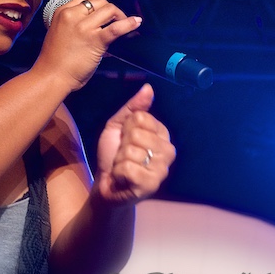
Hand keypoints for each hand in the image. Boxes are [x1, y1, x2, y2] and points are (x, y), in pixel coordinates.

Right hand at [33, 0, 141, 89]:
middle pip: (100, 1)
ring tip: (124, 24)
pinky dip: (129, 23)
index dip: (99, 5)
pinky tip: (136, 22)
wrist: (51, 77)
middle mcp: (72, 16)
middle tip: (116, 20)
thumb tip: (98, 25)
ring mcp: (84, 27)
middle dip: (111, 10)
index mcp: (62, 12)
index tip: (105, 14)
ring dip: (119, 15)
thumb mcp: (60, 34)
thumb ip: (75, 26)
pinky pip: (116, 28)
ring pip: (109, 9)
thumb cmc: (54, 61)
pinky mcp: (95, 40)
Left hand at [93, 84, 174, 205]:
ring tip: (123, 167)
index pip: (142, 117)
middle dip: (122, 145)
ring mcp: (162, 169)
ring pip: (131, 151)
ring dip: (119, 160)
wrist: (106, 185)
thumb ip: (133, 108)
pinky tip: (123, 178)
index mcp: (162, 134)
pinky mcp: (152, 184)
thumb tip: (148, 88)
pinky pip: (128, 168)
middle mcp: (168, 151)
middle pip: (137, 133)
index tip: (126, 139)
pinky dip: (119, 173)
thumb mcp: (118, 126)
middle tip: (123, 156)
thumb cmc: (113, 155)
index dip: (127, 128)